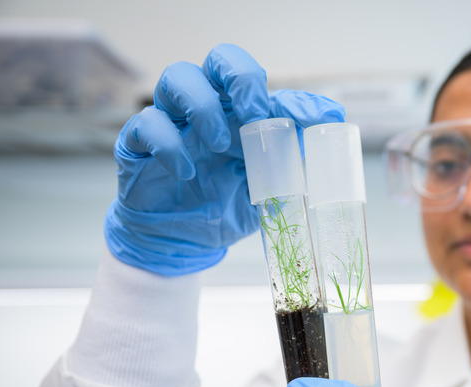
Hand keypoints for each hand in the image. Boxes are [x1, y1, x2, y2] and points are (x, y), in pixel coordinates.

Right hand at [105, 44, 344, 274]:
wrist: (187, 242)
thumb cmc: (227, 204)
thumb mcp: (270, 184)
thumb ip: (294, 151)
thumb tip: (331, 120)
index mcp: (238, 113)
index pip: (256, 80)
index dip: (286, 93)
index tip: (308, 118)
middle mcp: (207, 108)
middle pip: (217, 60)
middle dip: (238, 77)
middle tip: (252, 112)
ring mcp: (172, 122)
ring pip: (177, 78)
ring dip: (204, 107)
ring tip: (220, 144)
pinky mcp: (139, 144)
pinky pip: (146, 124)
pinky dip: (169, 145)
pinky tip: (187, 173)